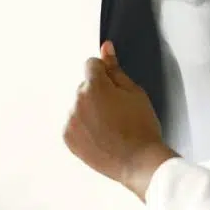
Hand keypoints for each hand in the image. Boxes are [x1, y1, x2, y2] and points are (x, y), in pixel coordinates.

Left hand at [63, 41, 172, 200]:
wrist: (139, 161)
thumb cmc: (142, 127)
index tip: (115, 87)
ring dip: (90, 110)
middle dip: (98, 92)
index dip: (105, 73)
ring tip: (111, 126)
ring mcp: (70, 121)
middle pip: (84, 86)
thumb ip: (116, 69)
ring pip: (79, 105)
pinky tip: (102, 136)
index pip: (91, 65)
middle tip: (118, 111)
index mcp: (94, 86)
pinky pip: (74, 123)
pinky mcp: (68, 138)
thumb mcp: (135, 93)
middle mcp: (77, 102)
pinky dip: (84, 127)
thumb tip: (105, 48)